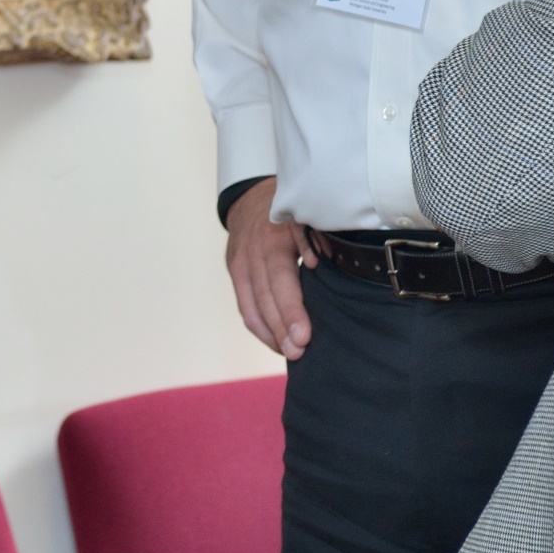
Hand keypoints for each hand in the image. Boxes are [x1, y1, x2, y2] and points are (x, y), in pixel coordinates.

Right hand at [225, 178, 316, 360]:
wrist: (251, 197)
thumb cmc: (286, 208)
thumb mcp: (304, 214)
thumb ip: (312, 237)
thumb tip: (319, 263)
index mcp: (271, 237)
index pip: (280, 280)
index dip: (291, 310)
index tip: (304, 336)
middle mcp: (251, 253)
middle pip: (264, 298)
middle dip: (281, 330)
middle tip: (299, 353)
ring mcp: (239, 264)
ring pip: (251, 306)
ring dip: (269, 334)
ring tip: (290, 354)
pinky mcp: (234, 273)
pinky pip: (244, 306)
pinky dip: (259, 326)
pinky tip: (275, 342)